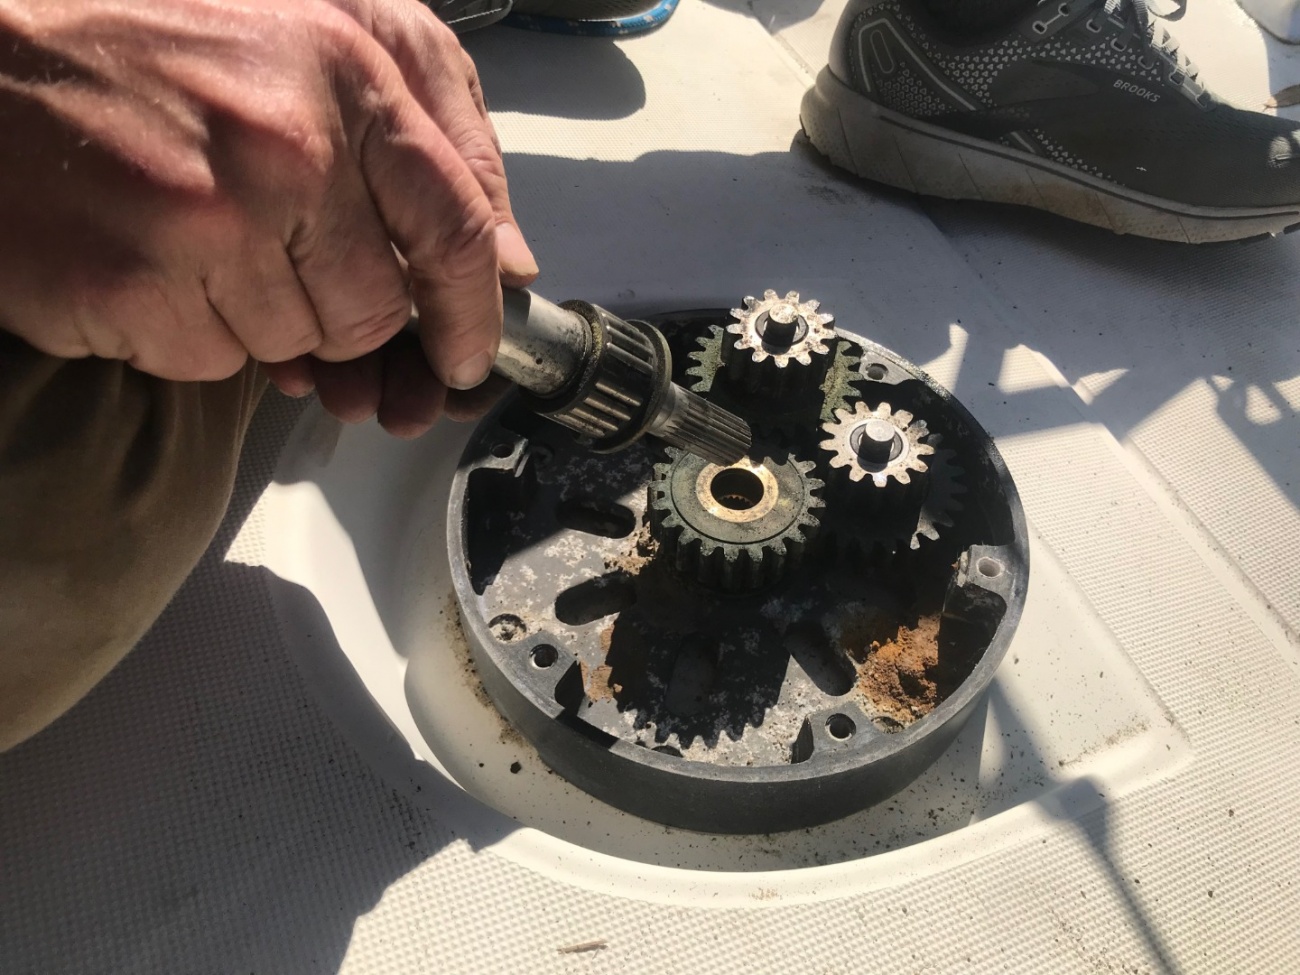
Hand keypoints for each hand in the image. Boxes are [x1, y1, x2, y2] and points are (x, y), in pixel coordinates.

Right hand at [0, 0, 535, 435]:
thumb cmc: (154, 48)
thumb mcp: (312, 42)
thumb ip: (434, 134)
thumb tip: (508, 262)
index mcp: (345, 70)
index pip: (457, 225)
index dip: (472, 313)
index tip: (467, 356)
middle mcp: (287, 144)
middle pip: (374, 310)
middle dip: (338, 313)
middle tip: (266, 258)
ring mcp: (207, 218)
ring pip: (296, 344)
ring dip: (254, 315)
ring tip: (190, 236)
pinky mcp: (134, 282)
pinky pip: (213, 361)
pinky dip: (186, 331)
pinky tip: (145, 262)